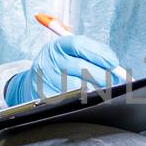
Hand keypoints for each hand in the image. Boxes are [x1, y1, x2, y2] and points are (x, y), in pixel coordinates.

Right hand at [5, 34, 123, 102]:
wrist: (31, 84)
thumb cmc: (58, 66)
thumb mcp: (68, 53)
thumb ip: (90, 54)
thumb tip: (114, 65)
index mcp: (55, 47)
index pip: (79, 45)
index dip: (99, 53)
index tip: (113, 62)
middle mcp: (48, 62)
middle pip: (82, 68)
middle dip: (103, 75)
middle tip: (114, 80)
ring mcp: (46, 81)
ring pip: (80, 87)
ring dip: (96, 89)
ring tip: (104, 90)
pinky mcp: (47, 99)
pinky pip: (72, 100)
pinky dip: (85, 99)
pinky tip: (91, 98)